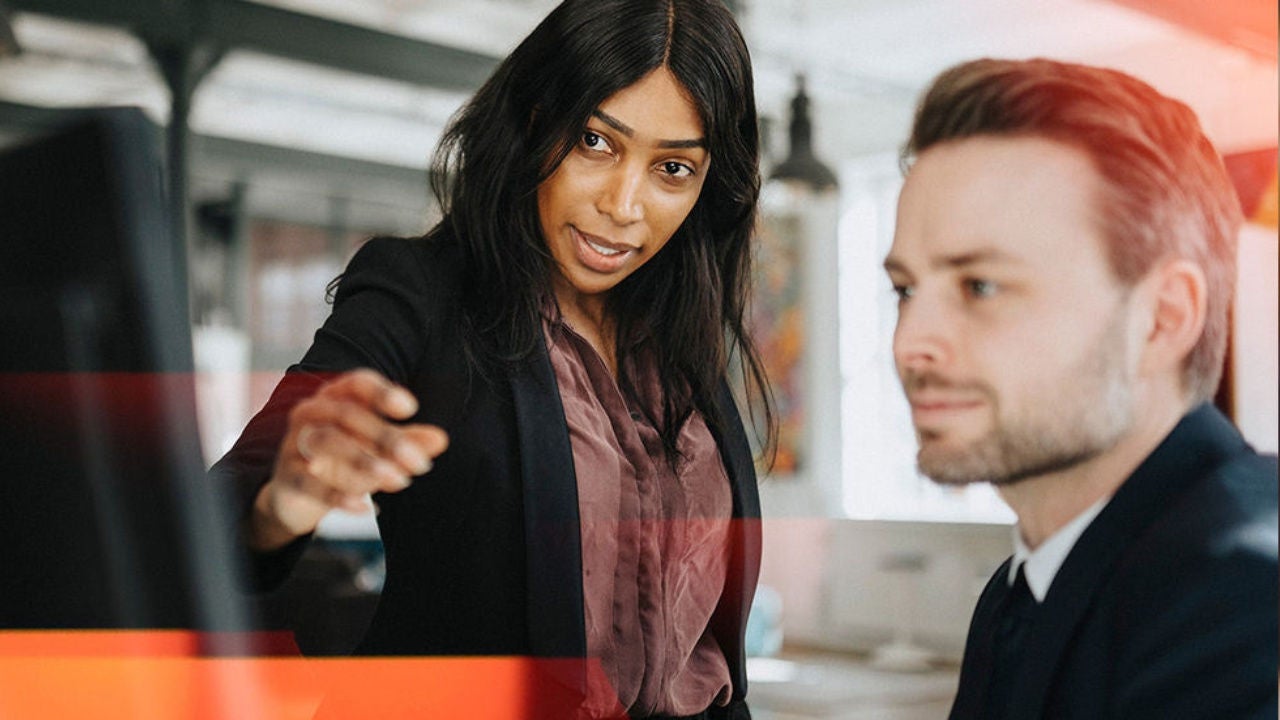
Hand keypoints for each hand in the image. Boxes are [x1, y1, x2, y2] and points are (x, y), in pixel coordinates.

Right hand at [247, 368, 448, 550]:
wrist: (296, 495)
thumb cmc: (343, 459)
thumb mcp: (378, 448)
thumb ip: (408, 442)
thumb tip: (441, 440)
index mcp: (335, 398)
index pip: (357, 384)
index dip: (381, 393)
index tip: (410, 409)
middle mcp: (311, 414)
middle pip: (346, 414)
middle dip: (387, 437)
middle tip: (420, 463)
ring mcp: (295, 444)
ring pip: (327, 443)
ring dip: (366, 461)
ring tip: (399, 481)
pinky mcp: (287, 478)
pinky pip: (311, 484)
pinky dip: (340, 496)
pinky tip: (367, 507)